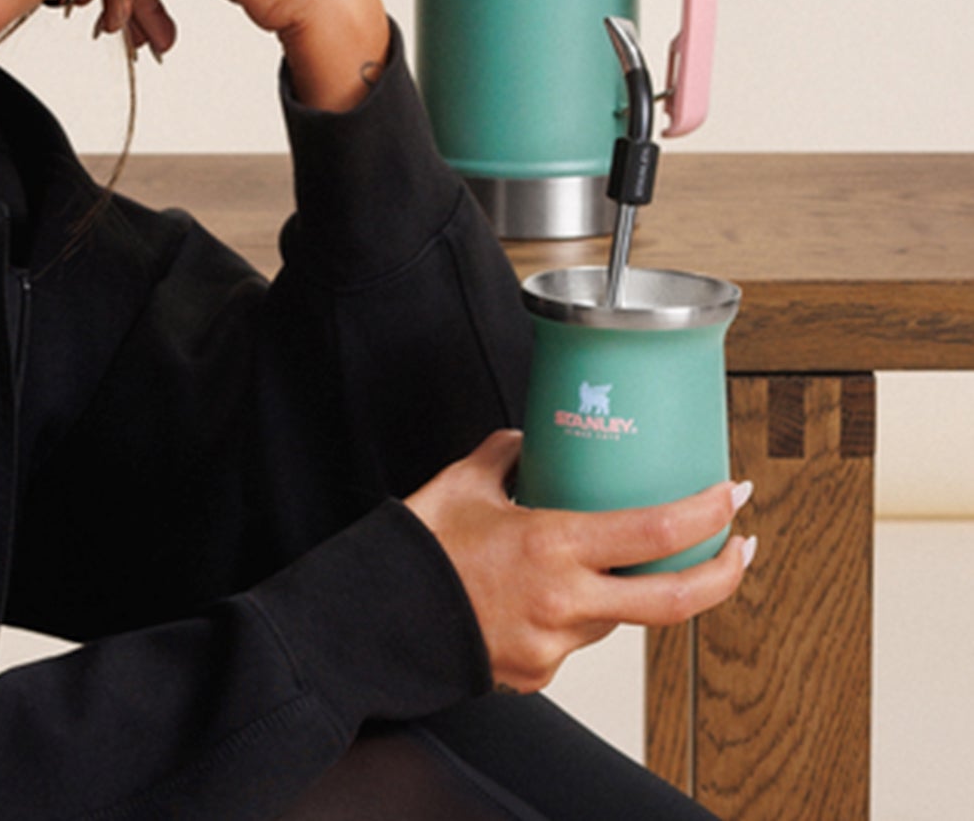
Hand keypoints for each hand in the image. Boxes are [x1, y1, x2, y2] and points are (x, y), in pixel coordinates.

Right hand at [405, 430, 755, 693]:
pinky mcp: (539, 675)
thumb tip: (527, 440)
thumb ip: (504, 455)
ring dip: (620, 591)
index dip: (703, 514)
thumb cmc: (414, 553)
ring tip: (593, 560)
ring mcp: (555, 646)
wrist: (375, 621)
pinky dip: (569, 615)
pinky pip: (574, 641)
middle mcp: (563, 602)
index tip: (729, 494)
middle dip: (721, 572)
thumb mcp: (462, 485)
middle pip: (672, 601)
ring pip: (616, 619)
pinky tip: (534, 596)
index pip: (652, 535)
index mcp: (550, 546)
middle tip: (740, 546)